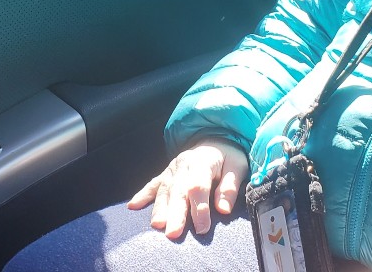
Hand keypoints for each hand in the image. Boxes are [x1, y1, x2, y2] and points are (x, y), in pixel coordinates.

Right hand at [128, 139, 248, 238]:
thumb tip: (224, 209)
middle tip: (173, 233)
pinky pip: (153, 183)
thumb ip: (230, 187)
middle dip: (176, 212)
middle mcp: (184, 163)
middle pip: (179, 189)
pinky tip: (133, 206)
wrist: (215, 137)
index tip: (202, 229)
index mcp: (203, 161)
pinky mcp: (166, 173)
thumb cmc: (228, 157)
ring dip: (160, 207)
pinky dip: (143, 194)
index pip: (199, 185)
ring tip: (157, 225)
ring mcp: (173, 168)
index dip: (200, 208)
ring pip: (165, 189)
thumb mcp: (238, 166)